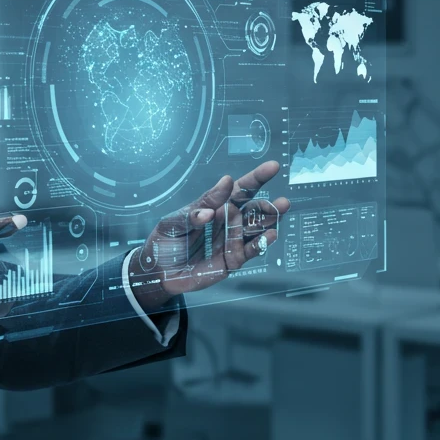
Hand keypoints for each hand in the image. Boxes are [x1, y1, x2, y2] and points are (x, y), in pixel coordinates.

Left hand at [128, 160, 289, 311]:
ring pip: (255, 229)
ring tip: (281, 210)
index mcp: (215, 207)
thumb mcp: (175, 221)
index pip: (238, 190)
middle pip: (252, 209)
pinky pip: (249, 251)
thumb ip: (197, 208)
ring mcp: (231, 241)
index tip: (272, 167)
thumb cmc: (165, 241)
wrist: (158, 272)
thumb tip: (222, 188)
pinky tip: (270, 234)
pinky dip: (260, 243)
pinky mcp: (232, 260)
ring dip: (270, 220)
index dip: (256, 178)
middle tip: (281, 201)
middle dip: (267, 204)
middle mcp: (228, 222)